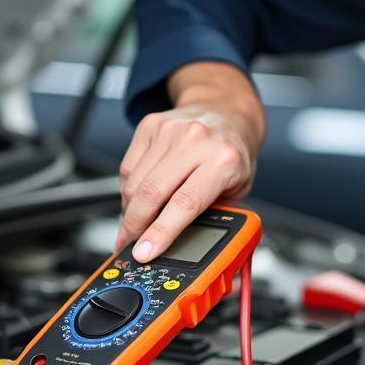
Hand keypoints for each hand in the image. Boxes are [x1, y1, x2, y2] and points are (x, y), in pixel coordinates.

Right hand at [118, 63, 264, 262]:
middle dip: (135, 226)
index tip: (145, 252)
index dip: (161, 232)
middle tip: (130, 245)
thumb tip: (188, 250)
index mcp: (223, 160)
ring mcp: (170, 130)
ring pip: (134, 182)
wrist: (223, 112)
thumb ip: (214, 217)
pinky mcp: (150, 126)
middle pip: (152, 193)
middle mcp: (195, 141)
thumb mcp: (237, 190)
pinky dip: (128, 190)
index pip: (185, 203)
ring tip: (135, 224)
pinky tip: (137, 198)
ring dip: (130, 210)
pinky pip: (128, 167)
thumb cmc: (231, 155)